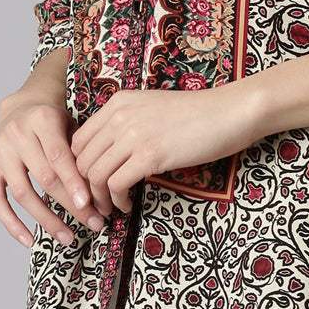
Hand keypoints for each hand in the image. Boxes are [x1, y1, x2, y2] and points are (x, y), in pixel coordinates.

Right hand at [0, 95, 108, 248]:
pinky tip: (29, 240)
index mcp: (42, 119)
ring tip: (68, 238)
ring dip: (46, 220)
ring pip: (22, 193)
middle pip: (44, 177)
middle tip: (92, 223)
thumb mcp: (71, 126)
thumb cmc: (52, 123)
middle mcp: (17, 133)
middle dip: (70, 205)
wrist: (20, 108)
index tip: (90, 205)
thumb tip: (102, 193)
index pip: (59, 156)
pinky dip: (12, 224)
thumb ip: (82, 153)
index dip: (74, 183)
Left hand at [71, 83, 258, 215]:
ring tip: (112, 206)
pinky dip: (117, 199)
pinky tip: (128, 203)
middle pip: (81, 160)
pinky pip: (116, 184)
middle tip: (98, 203)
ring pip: (94, 174)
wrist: (230, 112)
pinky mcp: (151, 155)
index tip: (91, 184)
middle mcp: (120, 116)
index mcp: (118, 103)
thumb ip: (127, 124)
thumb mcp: (151, 109)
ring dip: (100, 198)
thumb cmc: (197, 114)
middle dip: (85, 188)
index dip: (80, 168)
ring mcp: (134, 134)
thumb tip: (110, 154)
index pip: (78, 141)